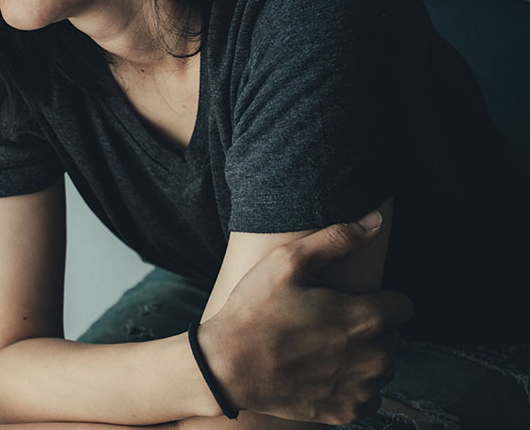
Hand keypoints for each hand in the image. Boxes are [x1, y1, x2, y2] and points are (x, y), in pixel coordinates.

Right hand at [198, 212, 412, 424]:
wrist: (228, 367)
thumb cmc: (255, 311)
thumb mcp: (287, 262)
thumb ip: (336, 239)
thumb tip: (375, 221)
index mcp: (366, 318)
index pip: (404, 306)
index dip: (378, 299)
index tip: (349, 300)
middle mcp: (374, 358)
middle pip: (393, 337)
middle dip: (369, 328)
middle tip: (327, 322)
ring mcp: (362, 389)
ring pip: (381, 367)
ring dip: (362, 357)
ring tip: (322, 347)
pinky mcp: (347, 412)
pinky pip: (367, 396)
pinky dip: (351, 385)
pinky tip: (321, 371)